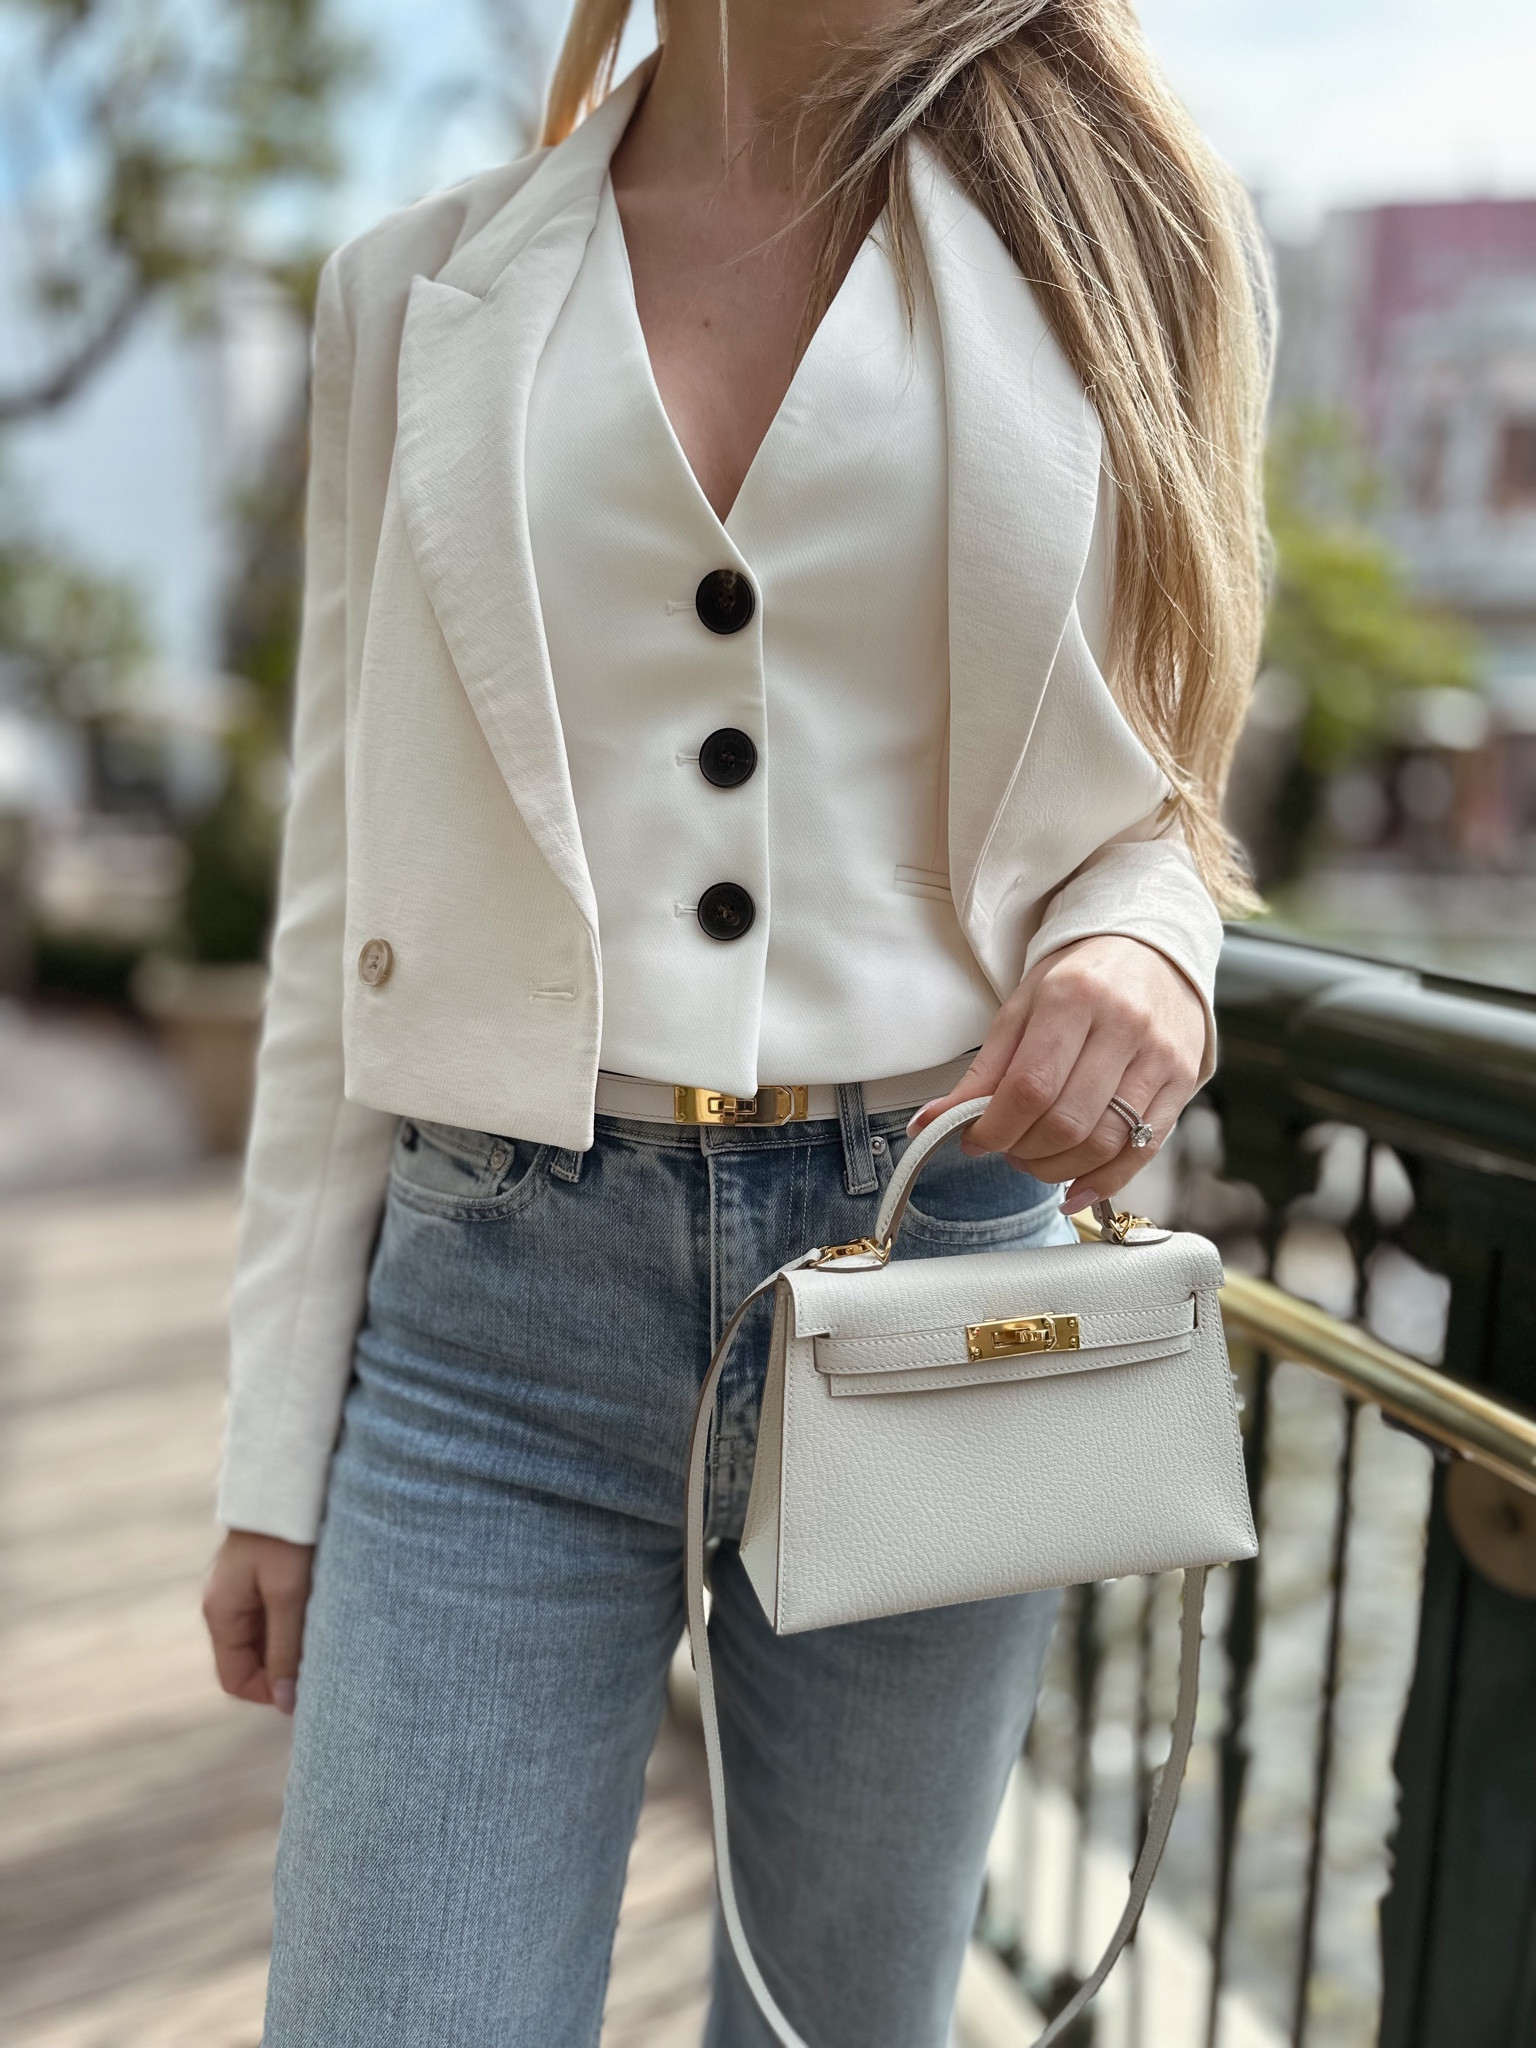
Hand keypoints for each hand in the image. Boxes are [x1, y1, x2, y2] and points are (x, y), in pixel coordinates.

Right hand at [203, 1529, 314, 1714]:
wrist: (287, 1478)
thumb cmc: (286, 1536)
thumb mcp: (289, 1595)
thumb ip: (285, 1649)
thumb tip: (284, 1703)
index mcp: (220, 1613)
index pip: (235, 1679)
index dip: (269, 1691)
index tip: (307, 1687)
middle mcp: (225, 1604)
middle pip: (251, 1659)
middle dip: (285, 1666)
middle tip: (323, 1659)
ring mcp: (241, 1589)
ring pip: (266, 1637)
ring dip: (293, 1641)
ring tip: (325, 1630)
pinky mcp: (260, 1575)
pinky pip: (274, 1614)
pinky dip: (295, 1621)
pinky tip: (322, 1609)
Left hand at [908, 935, 1205, 1210]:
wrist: (1151, 950)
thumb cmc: (1079, 980)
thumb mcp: (1022, 1008)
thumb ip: (984, 1070)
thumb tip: (930, 1122)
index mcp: (1074, 997)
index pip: (1029, 1086)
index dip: (995, 1128)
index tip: (974, 1139)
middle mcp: (1123, 1026)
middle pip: (1067, 1121)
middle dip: (1024, 1151)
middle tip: (1007, 1147)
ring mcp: (1159, 1056)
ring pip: (1106, 1142)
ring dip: (1058, 1169)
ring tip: (1035, 1159)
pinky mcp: (1182, 1082)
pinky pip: (1143, 1150)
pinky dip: (1103, 1182)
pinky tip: (1073, 1189)